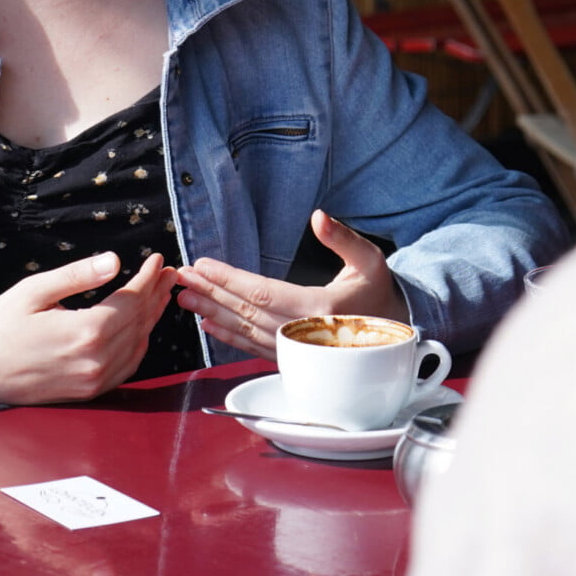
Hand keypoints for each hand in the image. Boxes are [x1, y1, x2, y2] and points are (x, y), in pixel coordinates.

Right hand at [0, 251, 178, 405]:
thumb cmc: (0, 325)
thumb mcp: (34, 290)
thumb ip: (77, 275)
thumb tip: (115, 260)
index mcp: (85, 332)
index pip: (132, 300)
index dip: (148, 278)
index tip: (158, 259)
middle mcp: (95, 360)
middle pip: (139, 321)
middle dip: (157, 293)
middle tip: (170, 272)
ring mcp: (94, 380)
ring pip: (137, 343)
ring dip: (152, 317)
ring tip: (161, 293)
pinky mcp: (89, 392)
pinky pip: (127, 366)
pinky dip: (139, 343)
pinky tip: (142, 327)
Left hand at [173, 209, 407, 358]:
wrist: (394, 335)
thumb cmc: (379, 293)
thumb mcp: (369, 259)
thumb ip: (343, 239)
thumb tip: (319, 217)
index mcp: (318, 308)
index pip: (262, 291)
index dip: (229, 279)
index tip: (203, 265)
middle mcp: (302, 333)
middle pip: (245, 312)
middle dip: (210, 292)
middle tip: (181, 278)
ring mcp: (296, 351)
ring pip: (245, 332)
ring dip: (212, 314)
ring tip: (186, 298)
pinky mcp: (292, 359)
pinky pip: (253, 348)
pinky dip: (228, 337)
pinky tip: (209, 324)